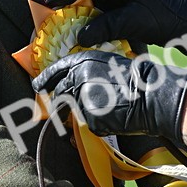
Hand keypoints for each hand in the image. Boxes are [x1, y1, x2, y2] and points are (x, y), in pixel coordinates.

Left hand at [32, 50, 186, 142]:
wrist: (149, 95)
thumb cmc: (134, 78)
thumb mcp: (106, 65)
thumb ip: (86, 73)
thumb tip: (73, 85)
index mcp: (82, 62)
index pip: (55, 72)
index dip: (44, 80)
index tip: (37, 86)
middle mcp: (77, 79)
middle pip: (59, 95)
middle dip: (60, 103)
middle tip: (66, 107)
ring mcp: (81, 100)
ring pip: (76, 111)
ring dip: (87, 112)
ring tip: (109, 107)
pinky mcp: (89, 119)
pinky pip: (90, 124)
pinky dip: (100, 124)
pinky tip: (115, 117)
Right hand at [44, 0, 186, 57]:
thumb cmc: (164, 17)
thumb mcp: (134, 21)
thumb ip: (107, 26)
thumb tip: (81, 36)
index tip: (52, 0)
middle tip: (49, 6)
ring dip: (77, 5)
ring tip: (59, 15)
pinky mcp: (122, 4)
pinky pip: (100, 7)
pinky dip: (89, 15)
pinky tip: (79, 25)